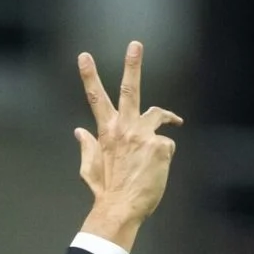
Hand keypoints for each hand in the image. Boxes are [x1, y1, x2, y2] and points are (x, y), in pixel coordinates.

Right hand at [75, 41, 182, 250]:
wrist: (120, 208)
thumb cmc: (104, 191)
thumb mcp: (89, 167)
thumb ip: (86, 146)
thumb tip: (78, 131)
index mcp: (105, 132)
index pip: (95, 99)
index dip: (89, 75)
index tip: (84, 57)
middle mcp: (124, 129)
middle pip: (130, 90)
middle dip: (132, 65)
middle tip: (135, 45)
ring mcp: (144, 136)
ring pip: (158, 115)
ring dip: (165, 116)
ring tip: (174, 120)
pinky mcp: (161, 147)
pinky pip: (167, 144)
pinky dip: (164, 154)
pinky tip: (157, 169)